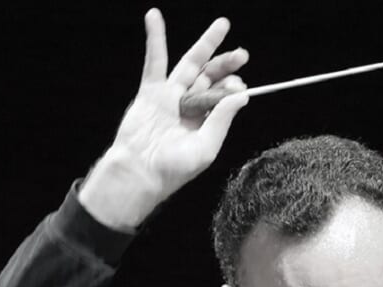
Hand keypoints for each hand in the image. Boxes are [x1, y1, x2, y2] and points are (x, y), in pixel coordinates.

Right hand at [78, 8, 249, 229]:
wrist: (139, 173)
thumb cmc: (172, 170)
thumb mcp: (205, 148)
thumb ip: (222, 119)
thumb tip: (242, 96)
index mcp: (204, 123)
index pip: (223, 97)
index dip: (233, 88)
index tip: (239, 85)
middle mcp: (189, 108)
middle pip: (211, 78)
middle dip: (227, 64)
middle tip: (243, 54)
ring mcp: (169, 97)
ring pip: (189, 64)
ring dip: (205, 45)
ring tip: (222, 25)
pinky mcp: (150, 92)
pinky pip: (154, 61)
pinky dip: (155, 38)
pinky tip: (154, 17)